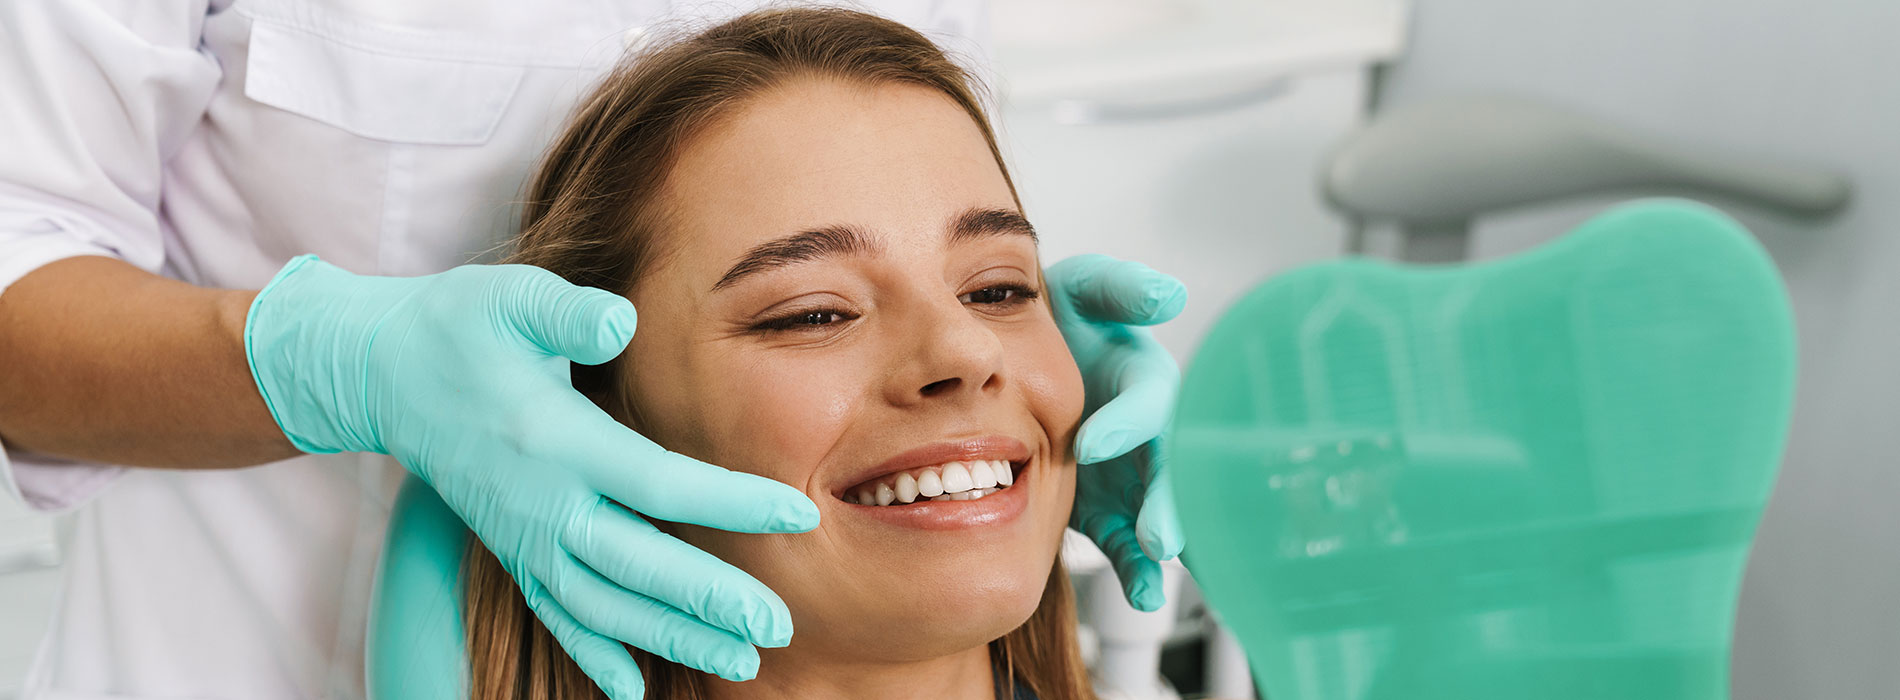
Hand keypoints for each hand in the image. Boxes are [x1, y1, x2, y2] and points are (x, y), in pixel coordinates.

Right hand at [245, 256, 815, 698]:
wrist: (380, 371)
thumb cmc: (460, 325)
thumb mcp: (511, 298)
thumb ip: (568, 315)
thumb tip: (620, 324)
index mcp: (556, 439)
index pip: (657, 480)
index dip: (729, 501)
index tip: (796, 514)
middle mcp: (541, 501)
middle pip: (636, 563)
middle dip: (709, 600)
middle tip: (778, 628)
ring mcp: (523, 535)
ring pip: (603, 604)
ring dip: (670, 638)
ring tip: (741, 662)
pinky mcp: (512, 550)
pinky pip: (555, 613)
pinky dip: (594, 654)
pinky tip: (633, 690)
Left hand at [1046, 254, 1187, 611]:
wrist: (1020, 367)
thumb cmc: (1062, 323)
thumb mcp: (1085, 290)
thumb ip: (1120, 288)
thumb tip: (1169, 294)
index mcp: (1143, 381)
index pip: (1148, 401)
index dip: (1125, 422)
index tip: (1092, 443)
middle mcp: (1148, 433)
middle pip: (1170, 468)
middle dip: (1168, 501)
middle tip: (1160, 534)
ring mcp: (1133, 477)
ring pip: (1161, 512)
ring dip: (1165, 539)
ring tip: (1160, 566)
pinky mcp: (1114, 511)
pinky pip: (1132, 546)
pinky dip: (1141, 571)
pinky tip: (1145, 594)